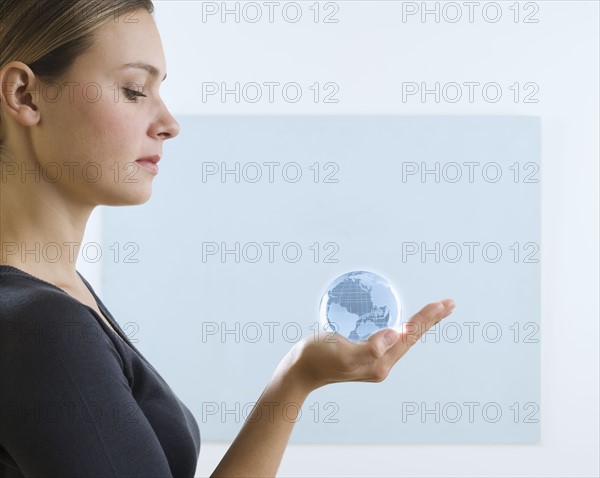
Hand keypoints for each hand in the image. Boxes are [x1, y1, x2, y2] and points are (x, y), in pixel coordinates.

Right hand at [285, 299, 455, 392]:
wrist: (297, 373)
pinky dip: (402, 327)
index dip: (427, 318)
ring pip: (403, 339)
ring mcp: (373, 361)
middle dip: (430, 319)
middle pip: (411, 338)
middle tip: (449, 303)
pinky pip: (390, 339)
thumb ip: (370, 347)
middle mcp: (381, 364)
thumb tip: (396, 335)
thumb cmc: (315, 360)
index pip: (410, 336)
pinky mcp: (364, 355)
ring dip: (419, 324)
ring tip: (433, 311)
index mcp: (380, 363)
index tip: (444, 303)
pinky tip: (400, 324)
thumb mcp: (342, 353)